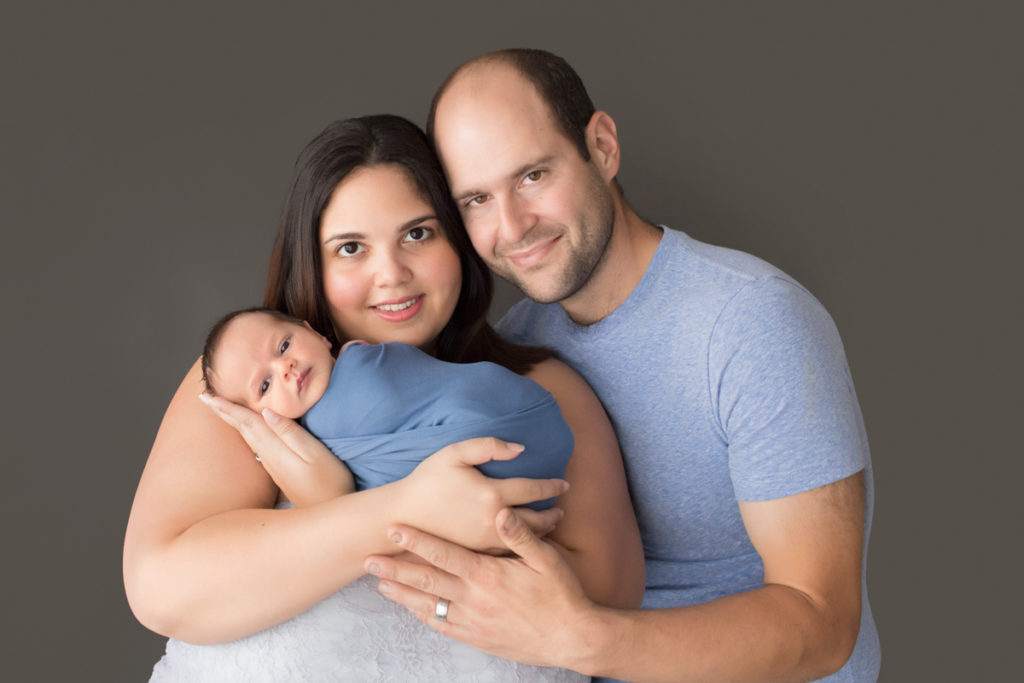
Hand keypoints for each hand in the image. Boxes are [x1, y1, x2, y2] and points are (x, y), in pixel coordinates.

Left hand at [199, 393, 353, 504]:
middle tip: (204, 398)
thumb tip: (266, 412)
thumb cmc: (330, 483)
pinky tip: (246, 431)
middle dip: (223, 413)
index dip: (228, 408)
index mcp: (275, 450)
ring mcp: (273, 467)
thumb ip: (291, 433)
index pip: (247, 423)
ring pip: (247, 438)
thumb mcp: (314, 454)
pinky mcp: (280, 472)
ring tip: (220, 410)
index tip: (207, 396)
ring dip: (232, 422)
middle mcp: (269, 458)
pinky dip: (246, 433)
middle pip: (242, 430)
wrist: (328, 514)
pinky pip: (256, 446)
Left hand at [365, 508, 595, 669]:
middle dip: (395, 568)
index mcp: (489, 576)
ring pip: (428, 605)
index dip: (416, 541)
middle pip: (426, 581)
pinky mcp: (476, 637)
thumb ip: (520, 536)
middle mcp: (475, 599)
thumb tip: (501, 511)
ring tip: (379, 582)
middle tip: (367, 558)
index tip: (394, 530)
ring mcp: (473, 621)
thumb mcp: (547, 559)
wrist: (572, 638)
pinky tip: (411, 608)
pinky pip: (442, 625)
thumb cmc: (561, 595)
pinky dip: (423, 615)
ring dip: (401, 593)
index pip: (444, 554)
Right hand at [393, 437, 568, 550]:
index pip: (534, 490)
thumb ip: (489, 446)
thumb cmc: (427, 482)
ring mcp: (486, 542)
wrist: (401, 518)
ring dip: (543, 531)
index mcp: (492, 495)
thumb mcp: (454, 453)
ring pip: (526, 540)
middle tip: (563, 509)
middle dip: (553, 513)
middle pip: (537, 520)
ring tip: (551, 524)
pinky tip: (526, 541)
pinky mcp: (477, 555)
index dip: (552, 486)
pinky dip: (523, 546)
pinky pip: (509, 551)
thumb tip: (520, 448)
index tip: (565, 484)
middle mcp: (495, 521)